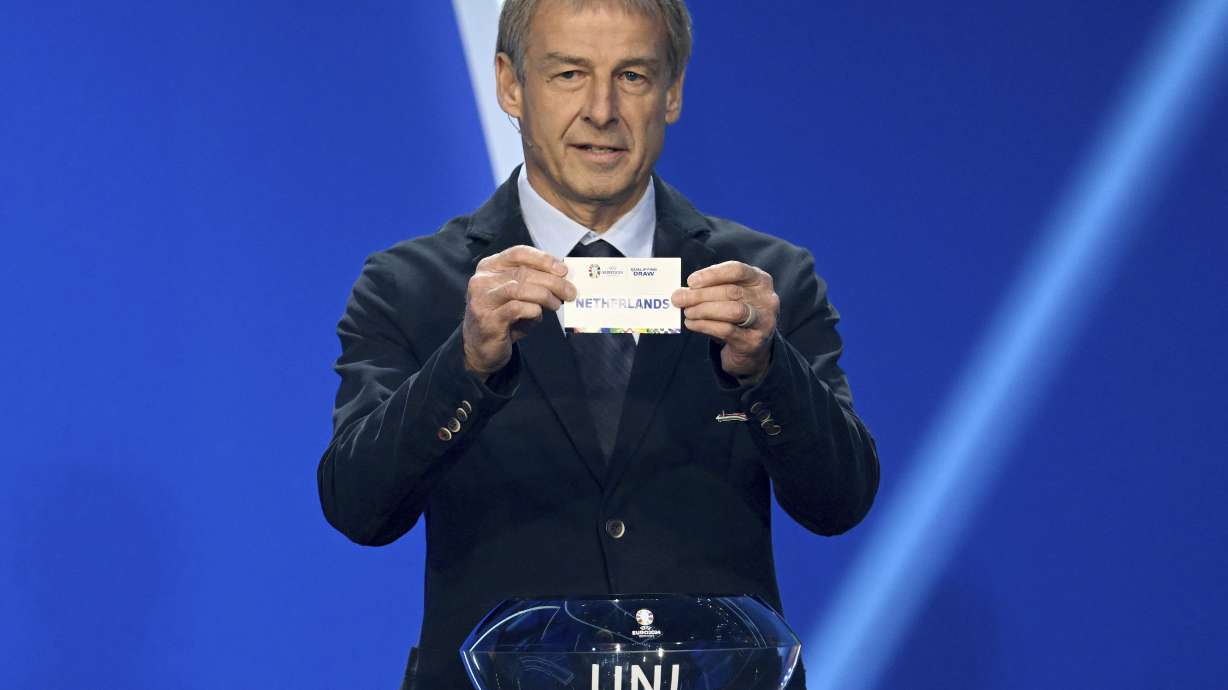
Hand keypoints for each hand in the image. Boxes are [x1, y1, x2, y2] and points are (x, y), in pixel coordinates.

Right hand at [463, 245, 575, 378]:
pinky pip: (516, 309)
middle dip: (552, 281)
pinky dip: (533, 310)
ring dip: (544, 295)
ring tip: (557, 304)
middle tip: (570, 292)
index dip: (543, 259)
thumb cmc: (504, 317)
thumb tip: (563, 279)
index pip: (518, 253)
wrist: (482, 347)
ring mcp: (482, 299)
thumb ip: (534, 283)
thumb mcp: (519, 295)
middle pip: (523, 272)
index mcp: (490, 266)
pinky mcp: (487, 320)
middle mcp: (482, 280)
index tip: (563, 270)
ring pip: (519, 288)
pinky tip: (538, 314)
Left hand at [672, 261, 778, 382]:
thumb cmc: (737, 316)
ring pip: (732, 310)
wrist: (751, 349)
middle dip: (701, 295)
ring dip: (704, 310)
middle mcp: (767, 299)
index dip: (713, 274)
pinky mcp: (753, 341)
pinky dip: (705, 326)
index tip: (691, 281)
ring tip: (687, 312)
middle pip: (731, 291)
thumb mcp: (730, 297)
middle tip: (679, 298)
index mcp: (761, 281)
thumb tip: (682, 291)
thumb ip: (711, 290)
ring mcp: (764, 321)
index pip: (737, 270)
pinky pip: (726, 330)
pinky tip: (692, 324)